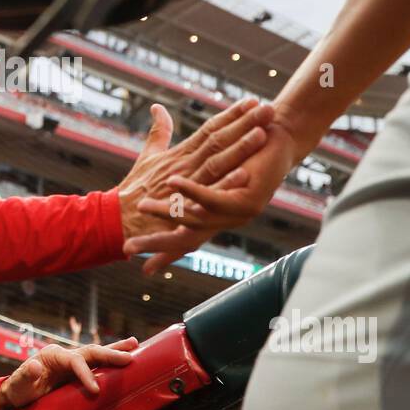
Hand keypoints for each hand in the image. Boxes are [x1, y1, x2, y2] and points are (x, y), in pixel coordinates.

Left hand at [0, 337, 138, 409]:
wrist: (17, 395)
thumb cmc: (18, 390)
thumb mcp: (19, 386)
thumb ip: (25, 376)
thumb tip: (36, 366)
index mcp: (53, 355)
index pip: (75, 360)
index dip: (86, 374)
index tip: (95, 390)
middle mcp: (66, 355)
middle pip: (92, 351)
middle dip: (111, 354)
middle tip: (130, 358)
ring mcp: (73, 363)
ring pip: (98, 354)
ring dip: (116, 350)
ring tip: (136, 345)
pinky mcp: (77, 372)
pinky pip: (98, 365)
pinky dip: (111, 361)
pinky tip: (127, 357)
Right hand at [126, 117, 301, 274]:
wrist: (280, 139)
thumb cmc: (248, 150)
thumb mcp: (213, 166)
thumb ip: (189, 170)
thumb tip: (167, 175)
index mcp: (215, 215)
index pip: (183, 239)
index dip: (163, 253)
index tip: (141, 270)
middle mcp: (224, 220)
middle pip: (183, 237)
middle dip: (155, 243)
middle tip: (129, 247)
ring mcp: (236, 215)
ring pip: (195, 218)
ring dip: (167, 212)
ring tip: (142, 207)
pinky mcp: (246, 202)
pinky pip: (214, 199)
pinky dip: (193, 191)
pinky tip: (173, 183)